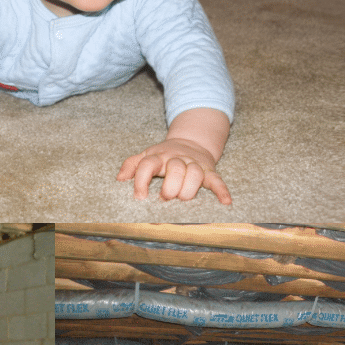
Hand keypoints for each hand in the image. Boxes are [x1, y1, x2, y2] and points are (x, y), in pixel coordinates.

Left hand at [117, 137, 231, 203]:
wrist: (191, 141)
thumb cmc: (164, 155)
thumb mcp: (146, 155)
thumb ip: (131, 165)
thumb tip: (119, 180)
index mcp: (158, 156)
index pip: (147, 165)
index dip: (141, 180)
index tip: (139, 197)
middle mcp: (176, 158)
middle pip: (175, 169)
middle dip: (170, 186)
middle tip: (165, 198)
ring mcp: (194, 164)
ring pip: (195, 173)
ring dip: (189, 189)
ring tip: (183, 199)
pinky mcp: (209, 171)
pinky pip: (217, 180)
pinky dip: (222, 191)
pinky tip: (225, 202)